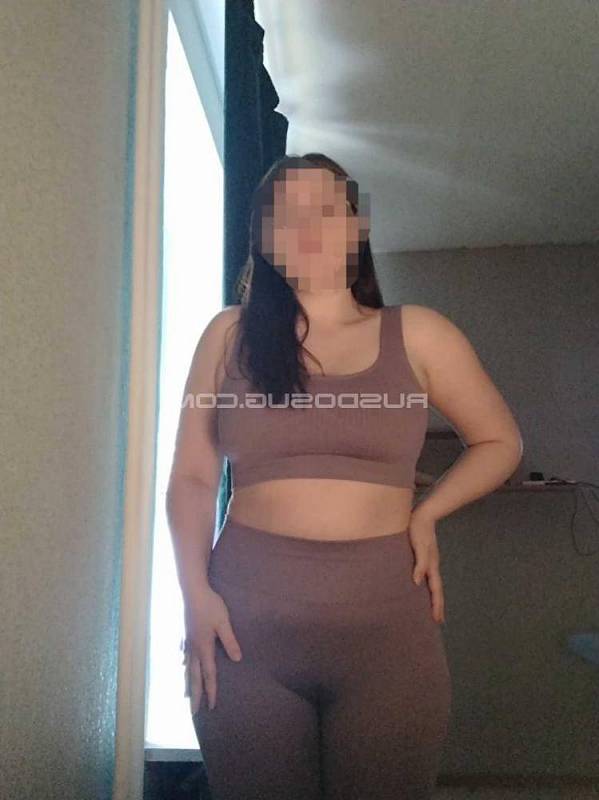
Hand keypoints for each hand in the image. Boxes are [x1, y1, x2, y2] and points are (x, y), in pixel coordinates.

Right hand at [182, 586, 242, 713]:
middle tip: (194, 713)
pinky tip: (183, 664)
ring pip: (187, 667)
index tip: (212, 707)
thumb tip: (237, 660)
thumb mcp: (224, 623)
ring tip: (185, 695)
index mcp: (204, 647)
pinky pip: (185, 654)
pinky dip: (185, 664)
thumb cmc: (210, 605)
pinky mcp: (186, 633)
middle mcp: (193, 648)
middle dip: (195, 695)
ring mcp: (188, 641)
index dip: (211, 691)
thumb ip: (230, 641)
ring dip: (187, 682)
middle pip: (194, 676)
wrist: (193, 590)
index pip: (208, 674)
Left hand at [407, 511, 445, 624]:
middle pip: (437, 590)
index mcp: (432, 565)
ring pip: (433, 584)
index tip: (438, 619)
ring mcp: (429, 561)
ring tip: (432, 608)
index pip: (436, 590)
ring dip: (434, 597)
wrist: (422, 515)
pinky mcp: (424, 557)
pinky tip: (421, 587)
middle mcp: (432, 566)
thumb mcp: (419, 546)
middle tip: (439, 621)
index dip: (436, 605)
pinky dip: (427, 586)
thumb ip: (419, 563)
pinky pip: (427, 576)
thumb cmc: (418, 530)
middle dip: (438, 605)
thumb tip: (417, 582)